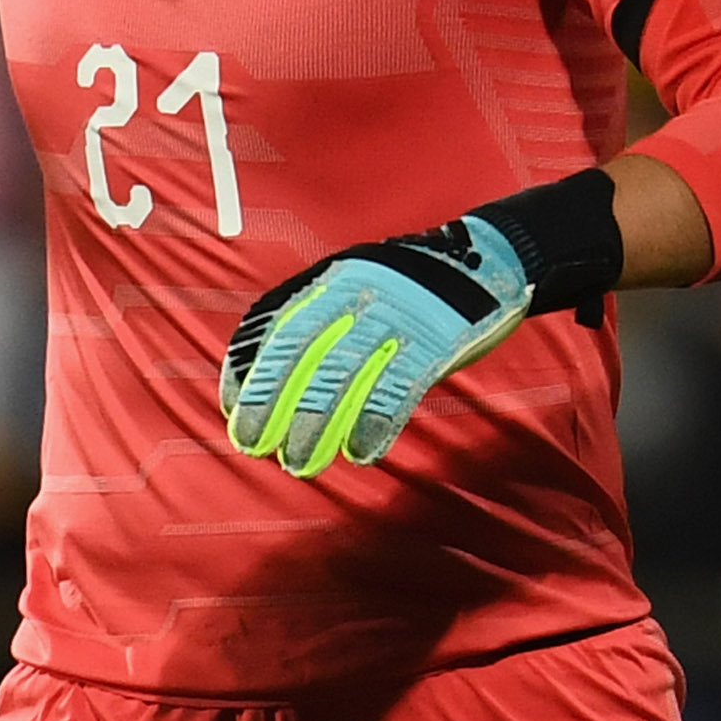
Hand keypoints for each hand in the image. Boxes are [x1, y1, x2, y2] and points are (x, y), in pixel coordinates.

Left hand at [220, 218, 532, 477]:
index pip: (272, 325)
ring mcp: (394, 314)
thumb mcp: (358, 289)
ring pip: (340, 373)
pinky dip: (374, 422)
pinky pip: (397, 386)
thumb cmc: (415, 288)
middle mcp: (354, 293)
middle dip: (268, 400)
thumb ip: (322, 323)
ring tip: (298, 462)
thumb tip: (274, 379)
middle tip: (251, 443)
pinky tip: (360, 453)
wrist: (489, 258)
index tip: (231, 408)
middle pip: (297, 350)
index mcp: (330, 281)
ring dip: (314, 423)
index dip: (246, 368)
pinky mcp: (435, 338)